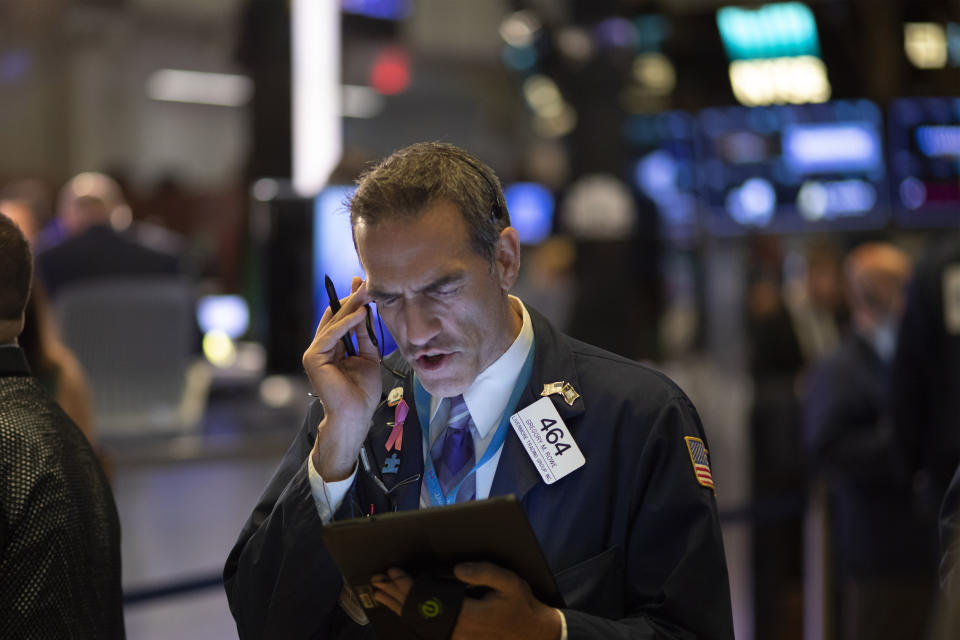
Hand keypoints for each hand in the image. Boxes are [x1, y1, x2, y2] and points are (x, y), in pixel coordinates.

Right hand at [303, 277, 381, 479]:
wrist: (356, 414)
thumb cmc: (363, 391)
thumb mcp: (368, 356)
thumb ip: (364, 336)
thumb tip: (364, 312)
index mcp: (333, 349)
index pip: (341, 320)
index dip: (352, 303)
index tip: (364, 285)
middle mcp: (322, 349)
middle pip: (336, 318)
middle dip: (351, 299)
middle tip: (364, 281)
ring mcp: (315, 353)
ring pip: (333, 323)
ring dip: (350, 306)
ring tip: (365, 292)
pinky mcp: (313, 358)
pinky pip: (331, 335)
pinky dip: (345, 323)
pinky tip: (360, 313)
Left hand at [371, 563, 561, 639]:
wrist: (532, 634)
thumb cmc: (520, 605)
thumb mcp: (508, 582)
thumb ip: (483, 572)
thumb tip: (457, 568)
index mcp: (466, 614)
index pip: (426, 599)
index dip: (406, 585)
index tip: (393, 572)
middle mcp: (457, 630)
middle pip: (417, 612)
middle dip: (394, 594)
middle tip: (376, 580)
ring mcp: (456, 637)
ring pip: (419, 622)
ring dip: (398, 607)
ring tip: (380, 594)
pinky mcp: (457, 639)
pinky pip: (428, 628)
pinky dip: (411, 617)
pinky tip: (402, 610)